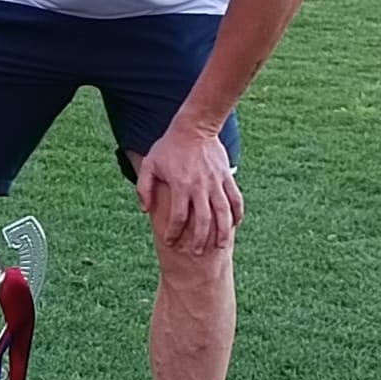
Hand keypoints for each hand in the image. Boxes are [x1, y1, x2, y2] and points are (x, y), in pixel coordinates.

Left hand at [133, 124, 243, 255]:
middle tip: (195, 252)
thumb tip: (144, 210)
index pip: (178, 217)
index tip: (170, 242)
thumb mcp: (149, 164)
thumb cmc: (169, 147)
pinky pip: (235, 199)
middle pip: (203, 221)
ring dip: (222, 232)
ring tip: (219, 246)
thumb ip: (144, 188)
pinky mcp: (226, 178)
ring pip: (223, 213)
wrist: (194, 127)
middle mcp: (200, 187)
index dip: (174, 232)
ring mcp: (216, 183)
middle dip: (199, 239)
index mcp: (180, 185)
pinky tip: (235, 225)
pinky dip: (237, 213)